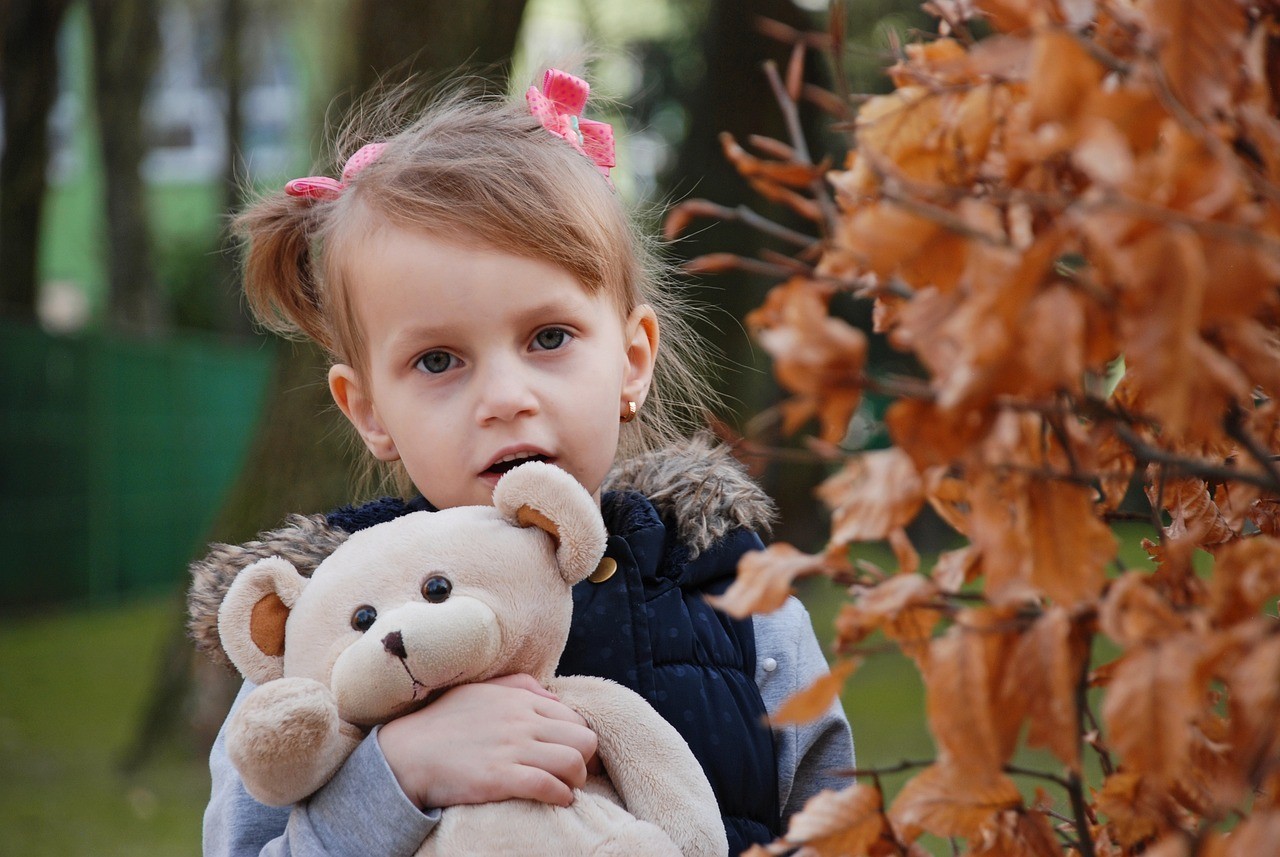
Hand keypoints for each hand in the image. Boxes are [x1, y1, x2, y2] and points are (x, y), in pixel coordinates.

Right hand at [377, 674, 597, 810]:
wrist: (407, 753)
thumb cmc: (443, 722)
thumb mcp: (481, 690)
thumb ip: (521, 687)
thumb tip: (554, 699)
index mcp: (520, 700)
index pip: (575, 717)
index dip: (582, 739)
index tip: (578, 755)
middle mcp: (521, 721)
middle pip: (584, 739)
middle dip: (586, 759)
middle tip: (576, 774)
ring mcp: (511, 749)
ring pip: (572, 762)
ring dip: (576, 780)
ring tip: (565, 788)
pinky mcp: (499, 777)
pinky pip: (548, 786)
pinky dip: (560, 796)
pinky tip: (555, 801)